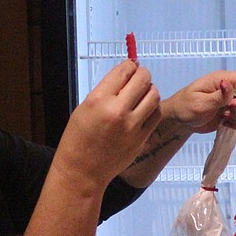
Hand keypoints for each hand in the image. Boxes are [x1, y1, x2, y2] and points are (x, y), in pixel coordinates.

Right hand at [53, 60, 161, 192]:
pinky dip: (153, 107)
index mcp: (99, 100)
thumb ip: (106, 90)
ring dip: (150, 90)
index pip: (124, 70)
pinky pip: (156, 114)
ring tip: (142, 93)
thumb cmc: (78, 139)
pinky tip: (145, 109)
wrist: (82, 170)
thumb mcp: (85, 107)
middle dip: (142, 74)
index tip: (130, 66)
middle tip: (139, 77)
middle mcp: (117, 111)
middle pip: (143, 79)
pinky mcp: (142, 138)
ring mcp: (132, 126)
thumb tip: (125, 74)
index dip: (129, 65)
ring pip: (154, 95)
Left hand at [162, 71, 235, 134]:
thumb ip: (217, 96)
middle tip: (234, 111)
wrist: (180, 120)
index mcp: (223, 79)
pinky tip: (225, 123)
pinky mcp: (232, 111)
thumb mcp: (200, 103)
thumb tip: (227, 83)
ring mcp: (233, 100)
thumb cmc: (186, 107)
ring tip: (226, 117)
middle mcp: (231, 87)